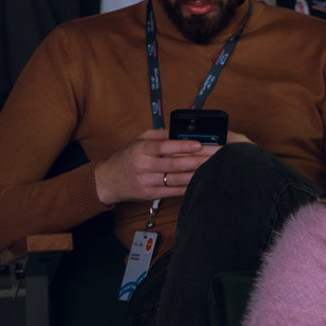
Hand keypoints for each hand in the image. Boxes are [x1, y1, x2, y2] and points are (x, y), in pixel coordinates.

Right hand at [92, 129, 219, 205]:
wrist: (108, 181)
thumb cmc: (127, 157)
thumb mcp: (138, 141)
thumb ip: (159, 135)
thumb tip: (181, 130)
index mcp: (141, 149)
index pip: (165, 147)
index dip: (183, 146)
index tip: (200, 144)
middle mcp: (144, 166)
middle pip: (175, 164)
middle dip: (199, 160)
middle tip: (217, 156)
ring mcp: (147, 182)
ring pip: (176, 179)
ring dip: (197, 174)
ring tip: (214, 169)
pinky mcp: (150, 195)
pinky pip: (173, 191)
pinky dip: (188, 187)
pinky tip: (202, 183)